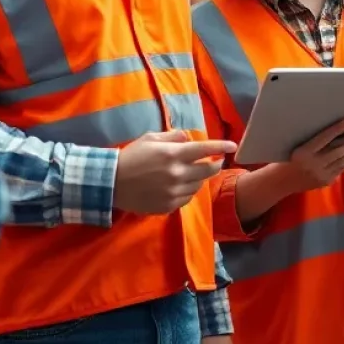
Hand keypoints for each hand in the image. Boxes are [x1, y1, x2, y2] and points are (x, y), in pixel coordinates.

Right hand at [113, 130, 236, 214]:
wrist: (111, 183)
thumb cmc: (131, 156)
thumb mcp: (151, 139)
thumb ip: (173, 137)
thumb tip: (189, 138)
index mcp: (173, 154)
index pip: (205, 149)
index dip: (221, 146)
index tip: (233, 146)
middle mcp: (177, 174)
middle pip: (207, 170)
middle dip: (215, 164)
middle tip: (216, 161)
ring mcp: (173, 192)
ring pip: (198, 186)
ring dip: (200, 178)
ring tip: (193, 173)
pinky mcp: (167, 206)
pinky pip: (187, 199)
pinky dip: (188, 191)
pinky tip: (182, 186)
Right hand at [287, 116, 343, 189]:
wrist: (284, 181)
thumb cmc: (291, 158)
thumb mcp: (300, 147)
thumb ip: (316, 140)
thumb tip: (336, 128)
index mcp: (305, 152)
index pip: (325, 137)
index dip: (339, 128)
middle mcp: (314, 164)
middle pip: (338, 150)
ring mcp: (321, 174)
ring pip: (343, 160)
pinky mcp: (326, 181)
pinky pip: (342, 169)